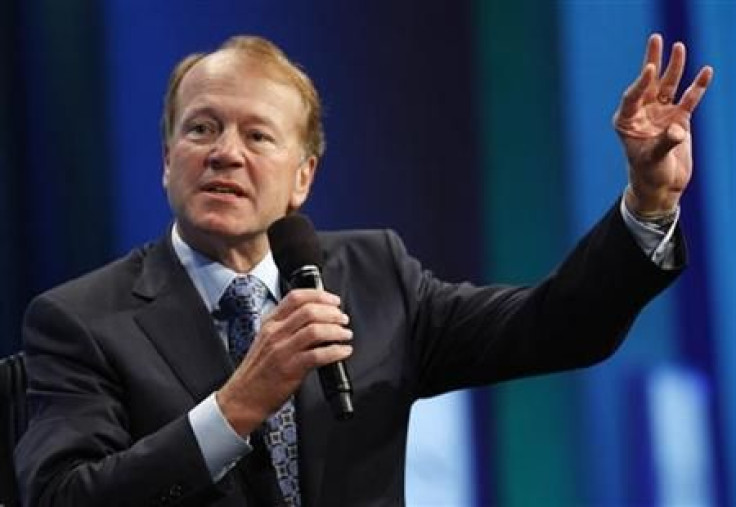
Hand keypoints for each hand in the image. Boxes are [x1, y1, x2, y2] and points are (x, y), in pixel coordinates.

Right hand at [216, 289, 351, 434]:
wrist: (242, 398)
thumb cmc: (257, 372)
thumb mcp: (266, 341)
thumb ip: (286, 327)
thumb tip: (317, 319)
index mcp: (270, 323)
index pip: (296, 297)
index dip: (319, 295)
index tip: (334, 301)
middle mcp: (275, 333)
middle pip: (309, 311)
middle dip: (332, 313)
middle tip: (343, 319)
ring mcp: (281, 351)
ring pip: (315, 330)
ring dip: (336, 331)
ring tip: (345, 335)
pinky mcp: (290, 369)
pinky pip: (318, 355)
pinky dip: (335, 351)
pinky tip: (343, 352)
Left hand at [613, 33, 713, 215]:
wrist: (661, 187)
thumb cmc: (649, 175)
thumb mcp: (652, 160)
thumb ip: (665, 143)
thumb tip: (678, 129)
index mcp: (626, 121)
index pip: (632, 96)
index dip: (640, 82)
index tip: (649, 69)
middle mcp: (642, 114)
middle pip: (649, 83)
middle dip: (652, 61)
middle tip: (655, 38)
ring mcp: (661, 114)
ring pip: (668, 87)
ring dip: (675, 68)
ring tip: (679, 47)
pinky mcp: (679, 119)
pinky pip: (688, 99)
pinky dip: (697, 87)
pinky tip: (705, 72)